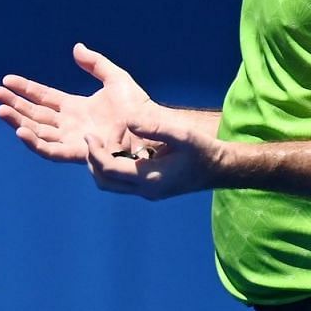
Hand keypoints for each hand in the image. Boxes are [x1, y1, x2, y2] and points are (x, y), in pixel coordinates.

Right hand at [0, 43, 160, 164]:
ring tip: (1, 109)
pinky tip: (20, 130)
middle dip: (14, 104)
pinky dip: (34, 142)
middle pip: (34, 114)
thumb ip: (96, 64)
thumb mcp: (116, 79)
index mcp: (74, 107)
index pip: (43, 97)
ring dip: (17, 121)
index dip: (25, 89)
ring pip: (37, 131)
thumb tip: (76, 48)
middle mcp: (69, 125)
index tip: (6, 80)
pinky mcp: (77, 153)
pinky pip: (50, 150)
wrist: (152, 127)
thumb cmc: (139, 107)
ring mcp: (71, 139)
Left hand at [84, 102, 223, 199]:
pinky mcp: (150, 188)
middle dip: (93, 161)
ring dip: (102, 164)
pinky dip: (115, 166)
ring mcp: (147, 191)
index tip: (89, 135)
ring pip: (111, 184)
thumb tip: (129, 118)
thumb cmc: (205, 151)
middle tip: (92, 139)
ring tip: (106, 141)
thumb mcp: (183, 135)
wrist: (221, 169)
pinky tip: (121, 147)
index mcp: (150, 178)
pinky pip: (122, 181)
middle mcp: (145, 190)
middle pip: (104, 181)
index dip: (94, 152)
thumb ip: (156, 127)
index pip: (109, 169)